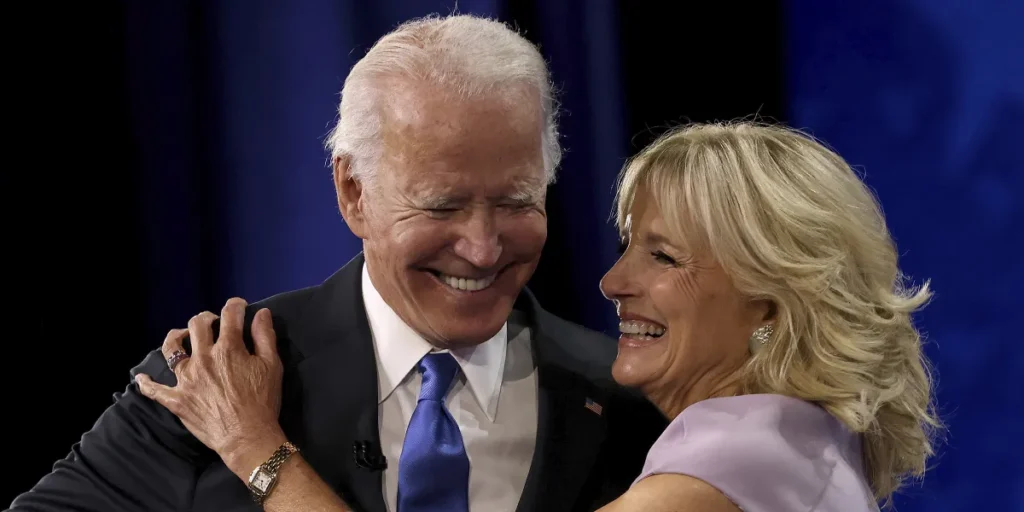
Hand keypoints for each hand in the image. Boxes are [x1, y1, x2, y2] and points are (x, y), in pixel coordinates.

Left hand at [135, 297, 286, 478]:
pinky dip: (146, 383)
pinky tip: (141, 378)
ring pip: (172, 349)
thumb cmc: (263, 402)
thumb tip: (261, 313)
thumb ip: (265, 337)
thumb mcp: (272, 366)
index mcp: (228, 349)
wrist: (247, 437)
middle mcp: (203, 358)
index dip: (235, 306)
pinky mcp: (176, 400)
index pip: (229, 316)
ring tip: (181, 336)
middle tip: (213, 322)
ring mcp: (186, 379)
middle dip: (206, 318)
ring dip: (176, 337)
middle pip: (197, 325)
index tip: (239, 306)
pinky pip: (155, 390)